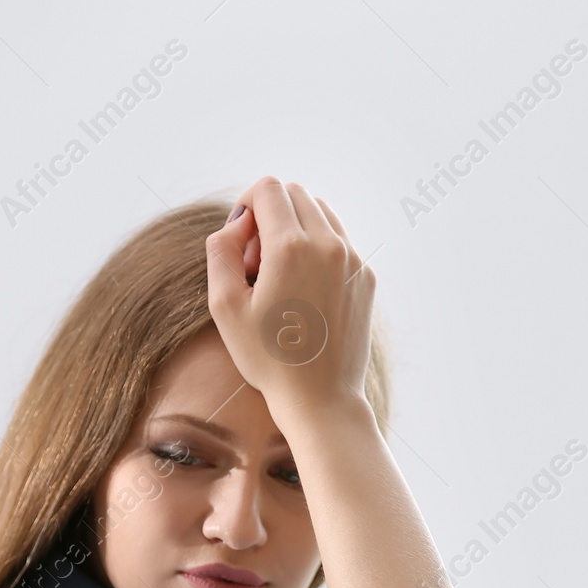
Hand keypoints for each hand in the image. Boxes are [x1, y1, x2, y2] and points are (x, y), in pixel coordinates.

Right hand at [205, 177, 374, 415]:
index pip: (268, 188)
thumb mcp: (223, 305)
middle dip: (270, 216)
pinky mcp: (366, 277)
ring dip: (295, 229)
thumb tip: (238, 223)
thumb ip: (220, 250)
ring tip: (282, 276)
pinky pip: (338, 241)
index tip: (241, 244)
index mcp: (292, 247)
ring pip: (321, 212)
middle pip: (296, 194)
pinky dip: (317, 249)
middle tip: (258, 265)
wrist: (321, 399)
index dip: (245, 207)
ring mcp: (354, 260)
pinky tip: (304, 291)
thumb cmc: (268, 358)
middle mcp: (329, 245)